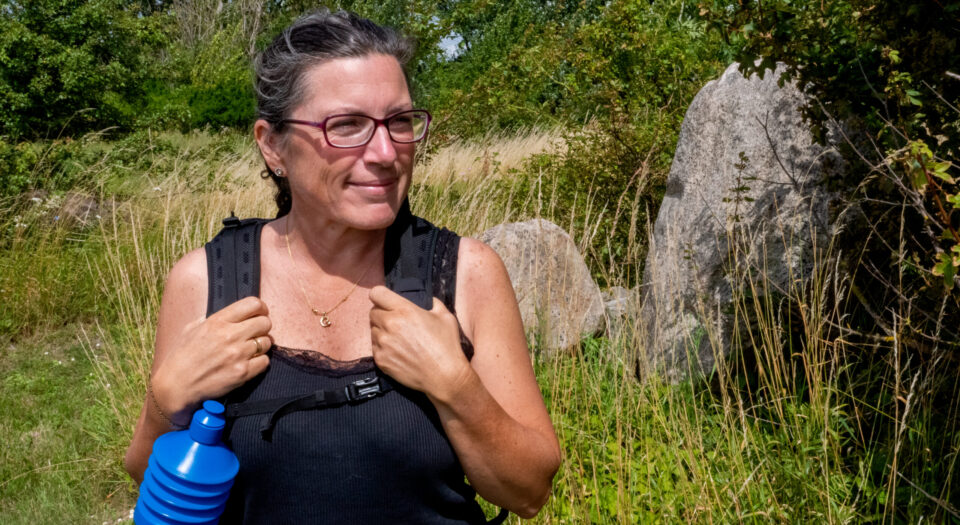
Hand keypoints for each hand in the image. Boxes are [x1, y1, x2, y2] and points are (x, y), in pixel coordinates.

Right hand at [152, 296, 271, 424]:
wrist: (176, 386)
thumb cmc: (181, 357)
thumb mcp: (191, 328)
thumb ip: (213, 319)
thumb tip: (231, 314)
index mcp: (217, 321)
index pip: (253, 304)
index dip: (261, 308)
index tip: (259, 314)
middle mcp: (230, 335)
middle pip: (265, 323)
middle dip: (263, 327)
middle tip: (255, 334)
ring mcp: (238, 355)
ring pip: (267, 342)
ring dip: (261, 346)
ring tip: (250, 350)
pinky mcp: (242, 373)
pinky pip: (265, 361)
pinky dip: (260, 362)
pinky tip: (249, 363)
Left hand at [369, 286, 471, 401]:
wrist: (444, 376)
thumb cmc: (446, 346)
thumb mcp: (445, 317)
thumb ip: (433, 303)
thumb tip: (428, 300)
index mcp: (404, 310)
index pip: (376, 294)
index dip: (381, 296)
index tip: (386, 301)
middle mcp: (390, 325)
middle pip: (373, 312)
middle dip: (382, 314)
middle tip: (396, 323)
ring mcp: (383, 343)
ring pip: (373, 330)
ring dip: (382, 332)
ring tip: (398, 339)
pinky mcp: (380, 360)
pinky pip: (374, 347)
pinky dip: (382, 347)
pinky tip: (397, 351)